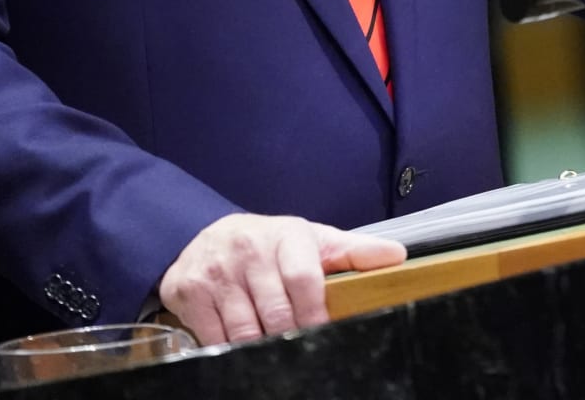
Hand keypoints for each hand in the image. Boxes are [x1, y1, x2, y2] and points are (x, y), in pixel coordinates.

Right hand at [158, 212, 405, 344]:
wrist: (206, 235)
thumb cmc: (270, 245)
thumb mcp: (313, 241)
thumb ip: (354, 252)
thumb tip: (398, 256)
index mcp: (286, 235)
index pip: (304, 279)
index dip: (315, 314)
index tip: (321, 334)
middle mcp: (248, 248)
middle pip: (275, 312)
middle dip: (289, 337)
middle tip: (298, 349)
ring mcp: (215, 270)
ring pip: (244, 330)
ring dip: (260, 346)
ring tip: (272, 348)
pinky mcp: (187, 290)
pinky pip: (213, 336)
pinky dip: (228, 348)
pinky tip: (240, 344)